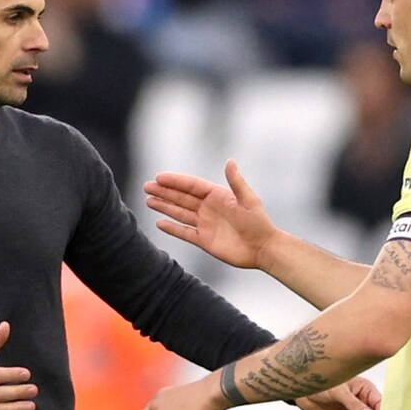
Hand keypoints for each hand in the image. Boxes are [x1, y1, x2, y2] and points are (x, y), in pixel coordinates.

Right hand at [144, 159, 277, 269]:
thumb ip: (236, 182)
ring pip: (180, 213)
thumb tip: (230, 161)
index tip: (159, 177)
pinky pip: (184, 232)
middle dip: (164, 192)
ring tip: (149, 200)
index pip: (191, 186)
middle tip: (146, 186)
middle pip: (181, 198)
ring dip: (165, 206)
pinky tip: (160, 222)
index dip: (175, 181)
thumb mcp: (249, 200)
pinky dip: (172, 228)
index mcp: (217, 196)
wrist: (263, 248)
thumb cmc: (259, 222)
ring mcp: (205, 224)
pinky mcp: (204, 240)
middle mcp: (209, 208)